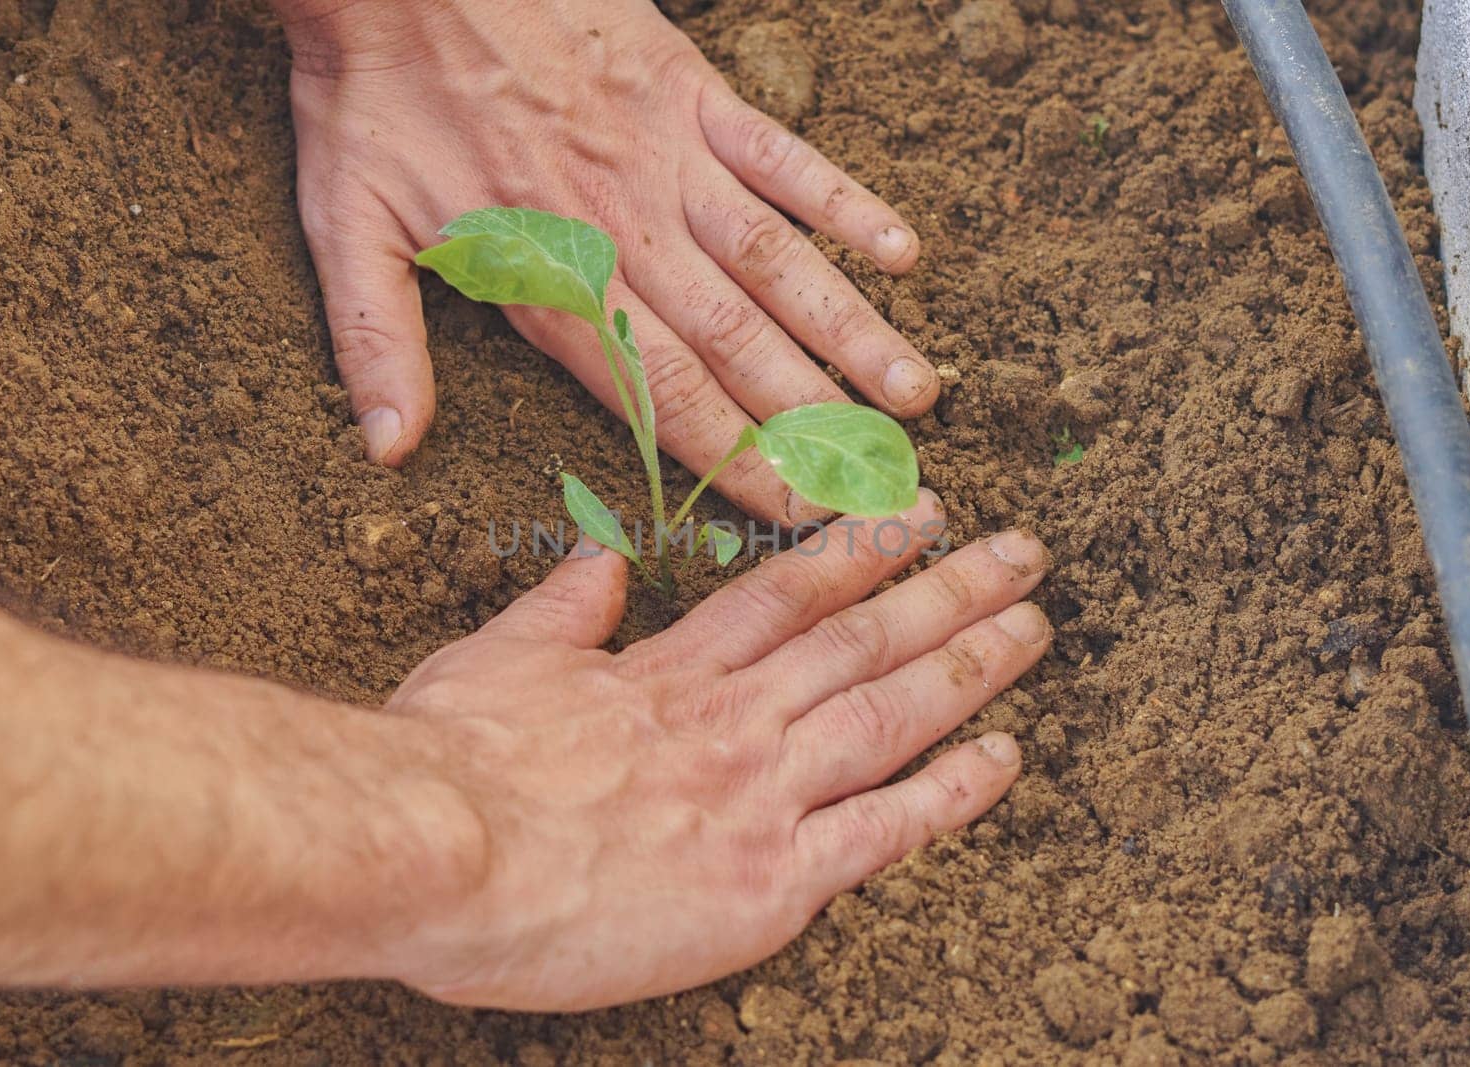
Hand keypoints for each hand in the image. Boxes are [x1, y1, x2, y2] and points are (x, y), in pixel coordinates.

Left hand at [277, 0, 937, 521]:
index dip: (735, 460)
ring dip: (848, 331)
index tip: (795, 513)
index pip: (658, 396)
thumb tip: (389, 451)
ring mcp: (668, 159)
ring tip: (913, 394)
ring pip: (776, 262)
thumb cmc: (371, 95)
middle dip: (812, 422)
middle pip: (737, 345)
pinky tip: (900, 250)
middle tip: (881, 480)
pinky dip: (842, 199)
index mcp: (550, 278)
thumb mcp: (344, 227)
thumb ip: (375, 343)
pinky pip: (782, 153)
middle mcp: (627, 232)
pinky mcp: (690, 92)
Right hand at [379, 492, 1050, 1009]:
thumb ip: (563, 608)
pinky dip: (952, 793)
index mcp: (672, 671)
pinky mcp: (770, 880)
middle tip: (1023, 554)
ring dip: (969, 666)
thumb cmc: (452, 759)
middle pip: (863, 639)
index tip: (920, 517)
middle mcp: (735, 718)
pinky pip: (885, 830)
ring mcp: (761, 794)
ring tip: (1034, 628)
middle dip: (951, 590)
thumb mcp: (499, 654)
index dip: (865, 550)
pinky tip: (1005, 758)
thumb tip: (596, 563)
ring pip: (891, 714)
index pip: (790, 593)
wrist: (435, 848)